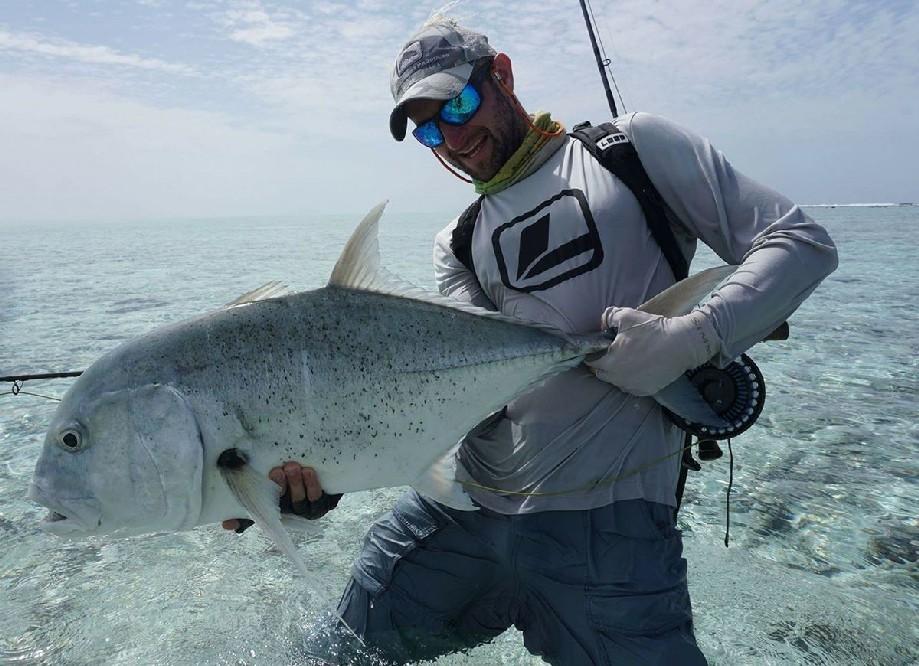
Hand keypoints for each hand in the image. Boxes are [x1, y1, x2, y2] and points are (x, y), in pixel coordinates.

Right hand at [222, 462, 342, 532]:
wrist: (324, 471)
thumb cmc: (292, 480)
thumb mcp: (272, 487)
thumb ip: (252, 498)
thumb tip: (226, 524)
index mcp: (275, 511)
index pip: (257, 518)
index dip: (243, 522)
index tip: (230, 521)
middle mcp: (290, 514)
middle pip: (282, 505)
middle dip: (279, 487)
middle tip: (277, 471)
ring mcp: (307, 510)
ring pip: (300, 502)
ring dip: (296, 485)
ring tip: (292, 468)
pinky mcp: (324, 504)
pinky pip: (318, 498)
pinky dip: (313, 486)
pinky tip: (309, 472)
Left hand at [586, 307, 718, 395]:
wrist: (682, 344)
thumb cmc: (653, 330)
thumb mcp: (627, 315)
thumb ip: (608, 317)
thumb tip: (602, 323)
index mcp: (610, 362)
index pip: (591, 362)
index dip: (593, 353)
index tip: (599, 347)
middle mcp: (618, 379)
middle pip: (602, 374)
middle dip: (604, 364)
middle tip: (613, 352)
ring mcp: (632, 387)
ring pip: (617, 381)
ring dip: (618, 372)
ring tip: (628, 358)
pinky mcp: (646, 391)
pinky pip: (632, 386)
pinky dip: (632, 378)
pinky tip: (640, 367)